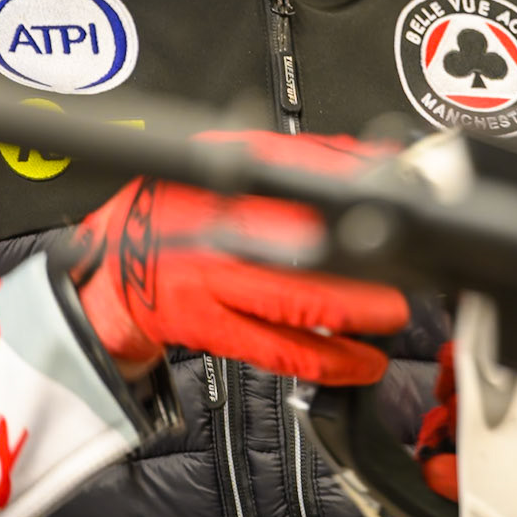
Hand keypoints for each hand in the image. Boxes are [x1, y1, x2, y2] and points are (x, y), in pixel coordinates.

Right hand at [69, 131, 409, 385]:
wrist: (116, 269)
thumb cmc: (170, 211)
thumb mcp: (215, 159)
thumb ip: (287, 154)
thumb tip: (363, 155)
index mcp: (219, 187)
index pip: (291, 179)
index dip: (345, 189)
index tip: (388, 194)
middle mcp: (217, 238)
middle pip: (299, 246)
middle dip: (359, 266)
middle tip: (400, 268)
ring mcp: (216, 289)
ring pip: (296, 307)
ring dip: (353, 316)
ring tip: (390, 315)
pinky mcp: (219, 331)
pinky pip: (281, 352)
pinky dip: (328, 361)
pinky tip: (360, 363)